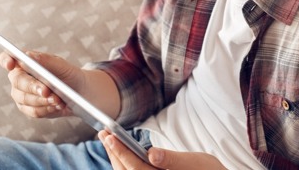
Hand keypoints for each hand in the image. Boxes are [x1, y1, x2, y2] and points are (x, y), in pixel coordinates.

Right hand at [0, 50, 83, 118]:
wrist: (79, 92)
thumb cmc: (68, 75)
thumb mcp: (61, 66)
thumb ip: (45, 60)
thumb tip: (28, 56)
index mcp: (24, 63)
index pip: (6, 58)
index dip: (5, 60)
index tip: (11, 64)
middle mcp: (19, 78)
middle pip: (18, 82)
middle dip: (33, 87)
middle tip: (47, 91)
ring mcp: (21, 95)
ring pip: (25, 99)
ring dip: (43, 100)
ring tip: (58, 100)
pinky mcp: (28, 109)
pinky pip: (33, 111)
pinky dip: (46, 109)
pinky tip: (57, 106)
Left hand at [99, 130, 226, 169]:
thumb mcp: (195, 163)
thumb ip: (173, 160)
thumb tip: (152, 154)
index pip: (135, 168)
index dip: (121, 152)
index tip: (110, 136)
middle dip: (113, 153)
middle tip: (103, 133)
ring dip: (116, 158)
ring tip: (109, 140)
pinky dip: (124, 164)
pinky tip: (121, 153)